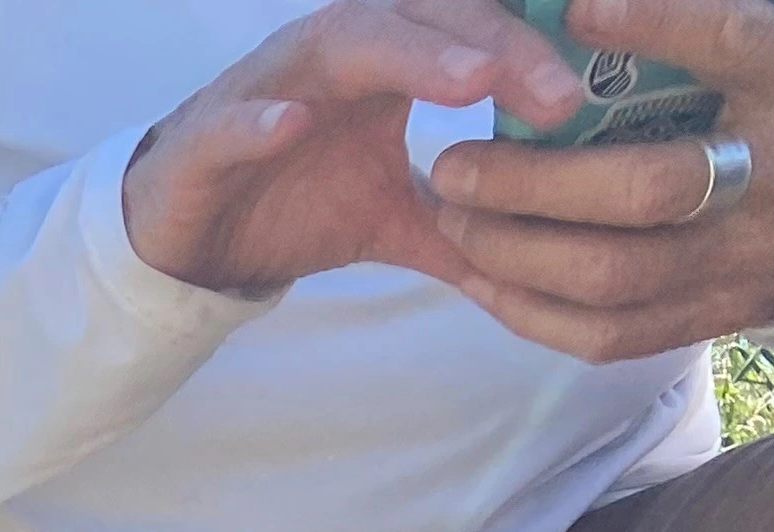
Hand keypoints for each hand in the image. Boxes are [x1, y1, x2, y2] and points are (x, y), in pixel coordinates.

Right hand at [123, 1, 587, 297]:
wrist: (182, 240)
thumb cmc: (287, 205)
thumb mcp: (392, 218)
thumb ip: (461, 228)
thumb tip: (539, 265)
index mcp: (388, 58)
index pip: (472, 25)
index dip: (533, 42)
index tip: (591, 88)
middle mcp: (335, 51)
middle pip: (425, 16)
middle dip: (495, 45)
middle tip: (558, 94)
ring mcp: (270, 87)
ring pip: (342, 43)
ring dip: (409, 55)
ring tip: (469, 81)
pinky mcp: (207, 139)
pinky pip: (234, 120)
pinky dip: (261, 119)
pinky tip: (294, 125)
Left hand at [425, 0, 773, 357]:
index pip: (733, 43)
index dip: (652, 25)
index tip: (573, 10)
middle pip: (645, 189)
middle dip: (532, 182)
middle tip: (455, 164)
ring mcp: (749, 258)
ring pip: (611, 276)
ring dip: (511, 253)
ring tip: (452, 216)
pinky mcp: (715, 316)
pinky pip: (606, 334)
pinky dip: (529, 311)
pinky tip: (483, 277)